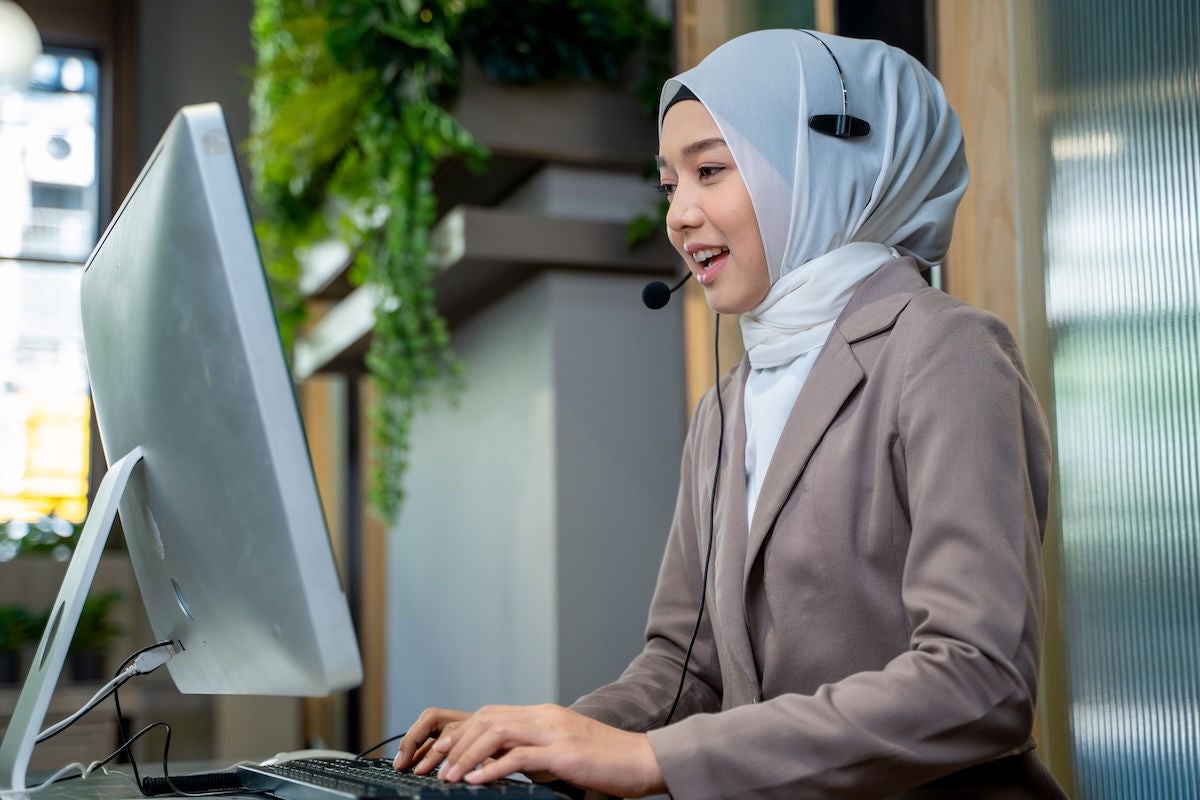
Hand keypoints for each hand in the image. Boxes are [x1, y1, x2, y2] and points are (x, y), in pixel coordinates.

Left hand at [402, 704, 664, 796]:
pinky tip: (475, 781)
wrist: (644, 759)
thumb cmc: (609, 761)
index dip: (463, 733)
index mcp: (545, 715)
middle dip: (456, 743)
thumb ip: (538, 751)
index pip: (492, 715)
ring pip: (496, 733)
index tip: (442, 754)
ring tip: (448, 777)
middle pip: (487, 719)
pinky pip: (519, 756)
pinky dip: (492, 768)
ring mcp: (554, 732)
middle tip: (434, 766)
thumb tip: (506, 766)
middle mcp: (545, 717)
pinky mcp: (564, 753)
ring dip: (466, 756)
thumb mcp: (566, 750)